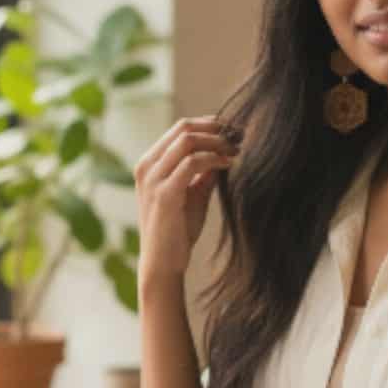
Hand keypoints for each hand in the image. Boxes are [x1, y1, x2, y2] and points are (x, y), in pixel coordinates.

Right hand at [134, 114, 241, 284]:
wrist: (163, 263)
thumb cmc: (177, 230)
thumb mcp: (193, 193)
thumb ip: (205, 172)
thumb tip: (225, 152)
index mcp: (150, 163)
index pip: (180, 127)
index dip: (210, 124)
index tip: (234, 130)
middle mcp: (147, 166)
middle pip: (184, 127)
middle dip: (216, 127)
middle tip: (240, 136)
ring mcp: (152, 178)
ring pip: (188, 140)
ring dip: (217, 142)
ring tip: (237, 150)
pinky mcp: (164, 193)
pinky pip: (191, 163)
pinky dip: (214, 159)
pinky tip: (229, 164)